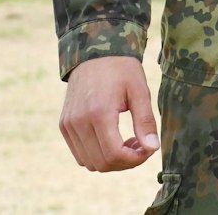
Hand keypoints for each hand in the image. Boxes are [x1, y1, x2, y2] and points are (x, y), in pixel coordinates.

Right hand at [60, 55, 158, 171]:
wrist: (95, 54)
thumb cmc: (121, 70)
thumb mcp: (139, 91)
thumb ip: (145, 122)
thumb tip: (153, 148)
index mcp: (98, 113)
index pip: (114, 154)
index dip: (135, 160)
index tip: (149, 150)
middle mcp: (78, 122)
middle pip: (101, 163)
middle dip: (125, 162)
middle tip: (142, 146)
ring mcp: (68, 125)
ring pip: (89, 162)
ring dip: (111, 160)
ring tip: (129, 141)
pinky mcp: (64, 125)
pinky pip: (80, 153)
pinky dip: (97, 154)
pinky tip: (113, 139)